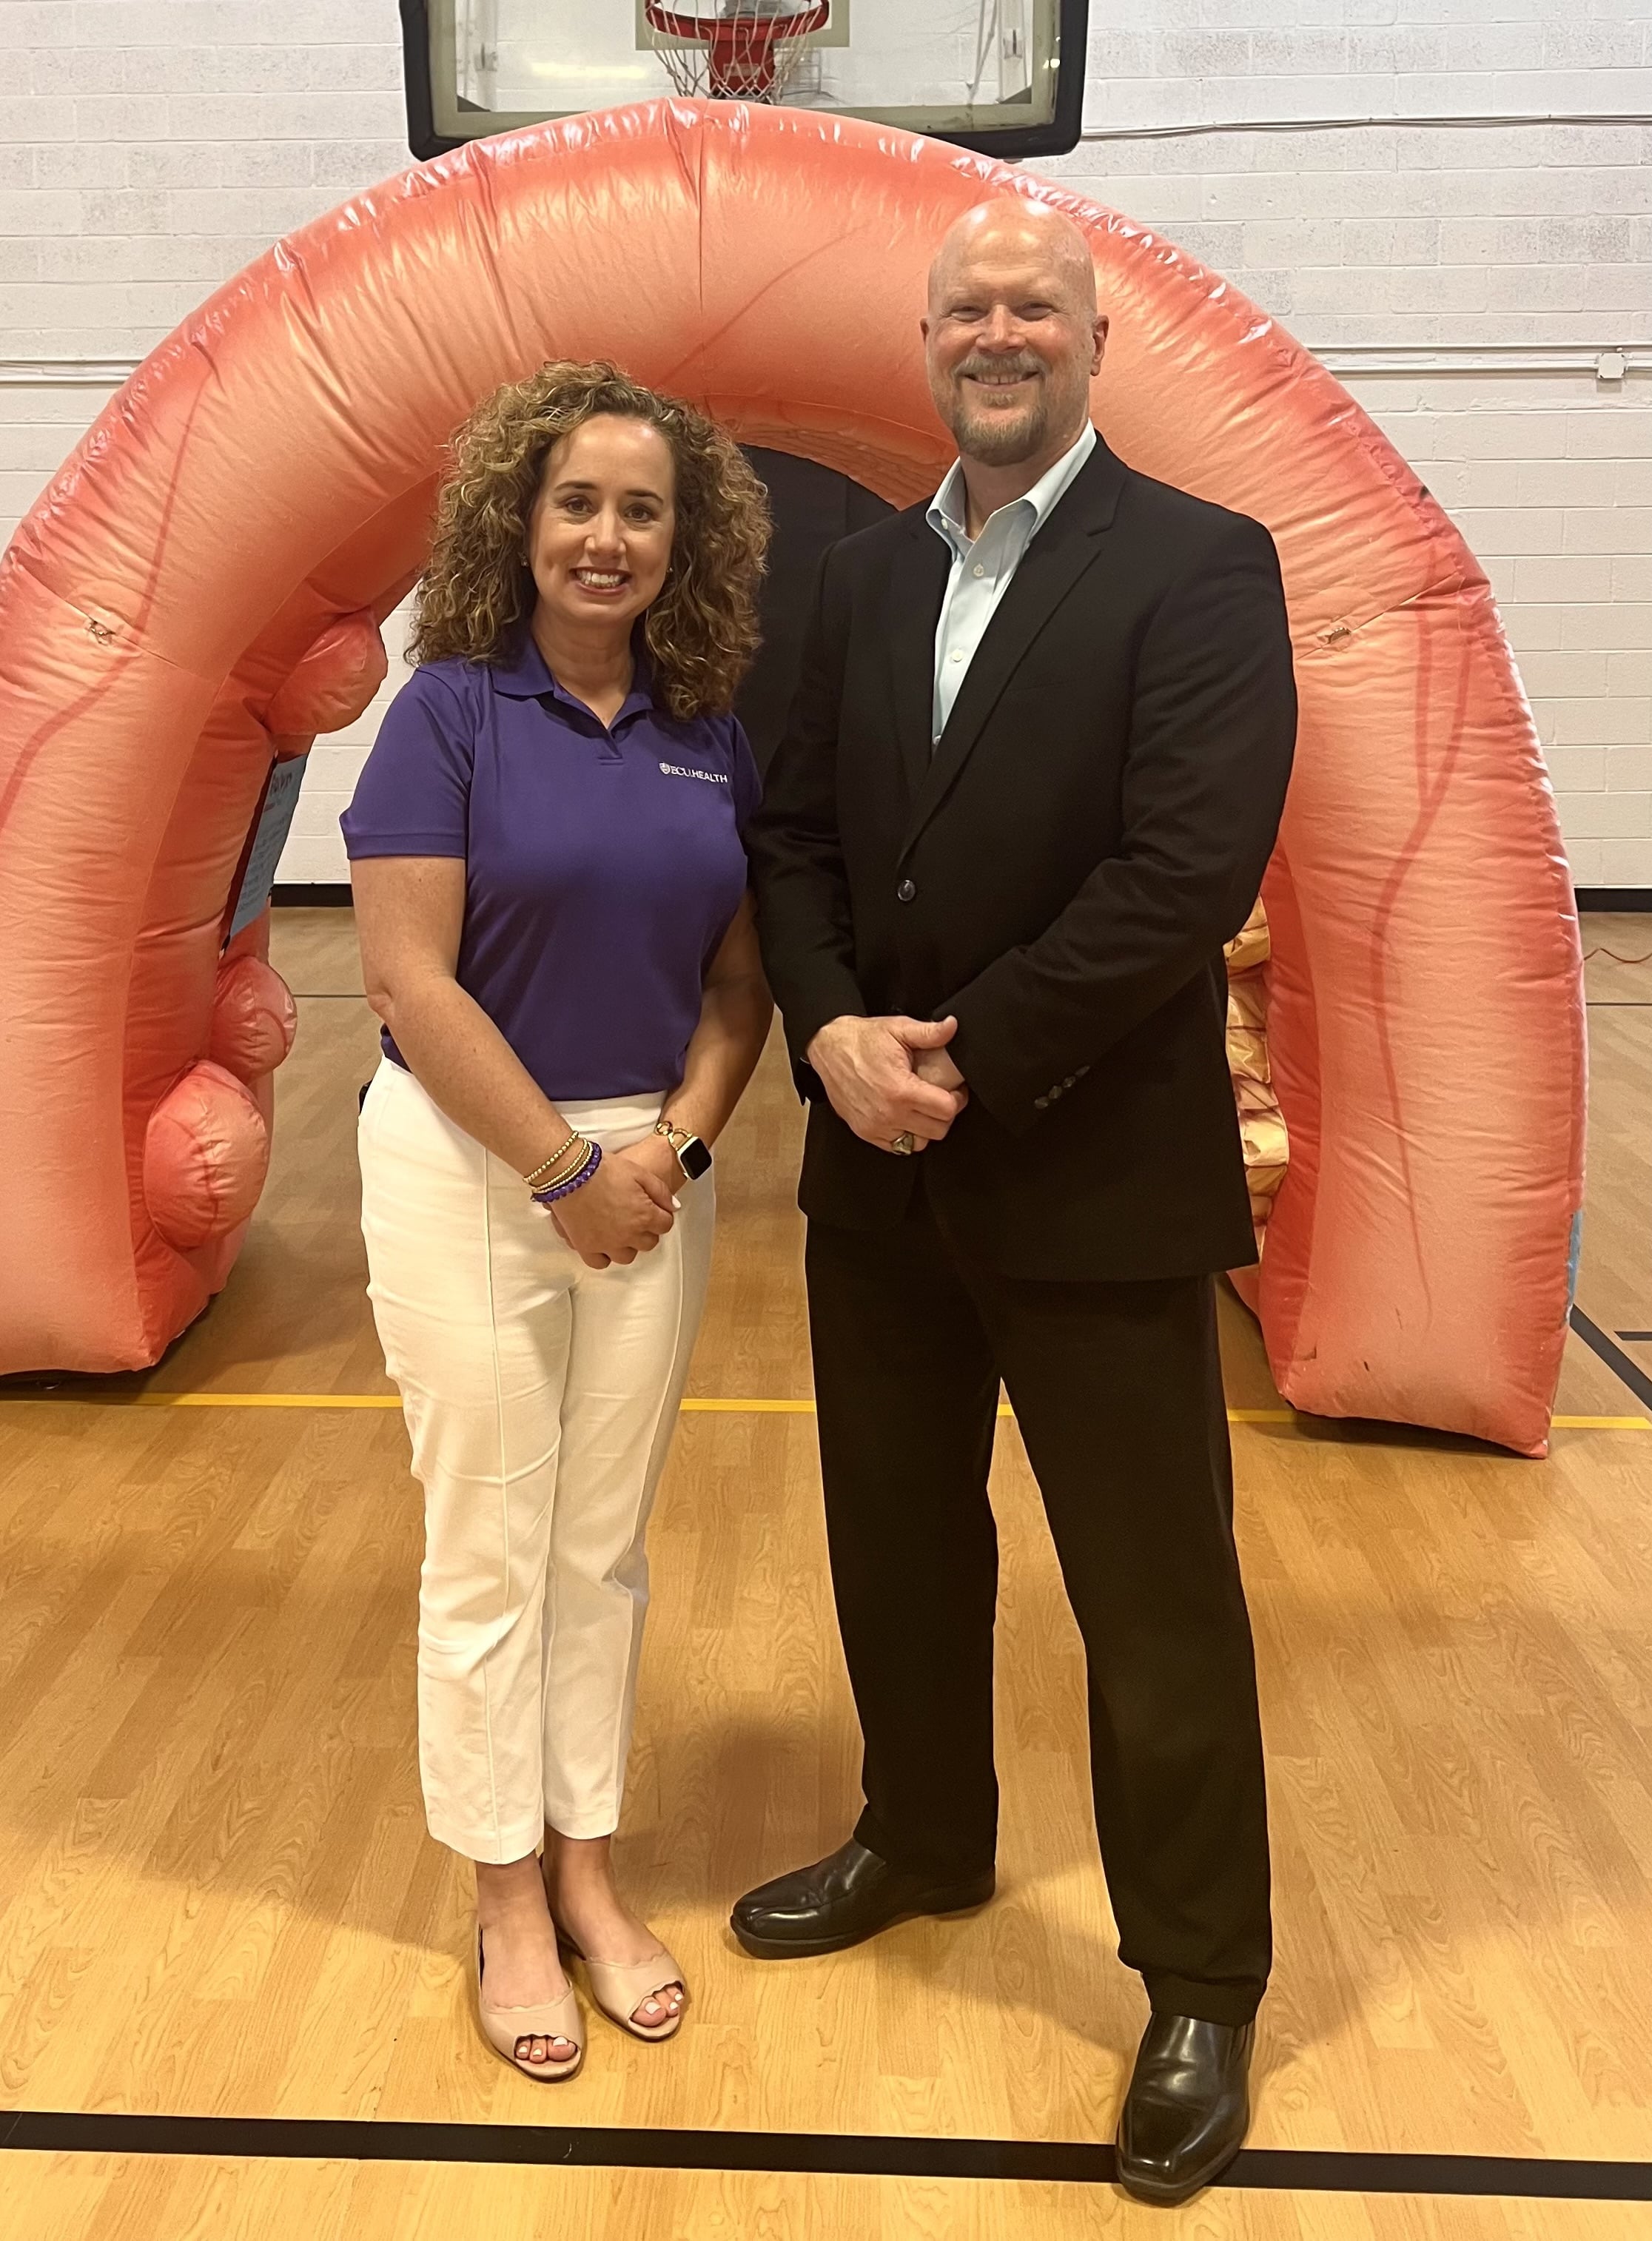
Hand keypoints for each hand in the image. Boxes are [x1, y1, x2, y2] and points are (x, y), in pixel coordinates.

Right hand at [546, 1144, 675, 1268]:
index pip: (665, 1225)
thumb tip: (673, 1207)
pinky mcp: (586, 1247)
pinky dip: (604, 1255)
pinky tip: (603, 1243)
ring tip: (619, 1230)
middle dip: (646, 1230)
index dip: (661, 1216)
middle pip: (648, 1243)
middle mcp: (628, 1235)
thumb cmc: (603, 1169)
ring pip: (627, 1256)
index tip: (654, 1210)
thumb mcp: (639, 1172)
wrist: (570, 1172)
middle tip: (636, 1217)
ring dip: (627, 1245)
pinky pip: (600, 1262)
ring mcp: (606, 1244)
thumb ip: (661, 1192)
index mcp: (644, 1216)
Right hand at [805, 1015, 968, 1152]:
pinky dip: (906, 1135)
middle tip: (942, 1099)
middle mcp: (888, 1113)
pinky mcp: (865, 1132)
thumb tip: (952, 1026)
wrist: (827, 1048)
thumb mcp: (898, 1029)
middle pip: (937, 1130)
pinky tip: (906, 1116)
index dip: (957, 1099)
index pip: (946, 1110)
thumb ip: (929, 1032)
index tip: (955, 1091)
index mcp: (900, 1090)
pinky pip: (897, 1147)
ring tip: (924, 1109)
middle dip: (945, 1115)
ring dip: (926, 1128)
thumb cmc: (860, 1040)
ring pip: (919, 1143)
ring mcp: (875, 1126)